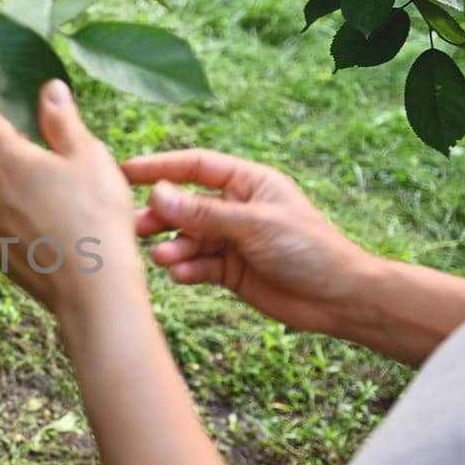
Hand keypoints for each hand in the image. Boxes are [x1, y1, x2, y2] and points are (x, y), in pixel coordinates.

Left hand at [0, 79, 144, 316]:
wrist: (93, 288)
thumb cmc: (95, 215)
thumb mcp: (87, 155)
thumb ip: (62, 119)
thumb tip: (49, 88)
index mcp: (3, 157)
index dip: (14, 120)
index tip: (40, 130)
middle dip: (15, 156)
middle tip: (57, 169)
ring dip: (16, 191)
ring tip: (60, 204)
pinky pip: (2, 226)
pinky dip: (20, 222)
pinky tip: (53, 232)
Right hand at [121, 148, 375, 335]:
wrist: (338, 298)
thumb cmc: (309, 249)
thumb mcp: (254, 225)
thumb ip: (204, 213)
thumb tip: (158, 195)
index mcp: (248, 183)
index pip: (196, 167)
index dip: (161, 168)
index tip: (127, 172)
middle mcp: (236, 208)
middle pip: (185, 205)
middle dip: (160, 215)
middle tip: (135, 227)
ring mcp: (231, 240)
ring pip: (187, 238)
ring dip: (172, 246)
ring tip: (163, 258)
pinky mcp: (229, 271)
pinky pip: (197, 265)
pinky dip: (186, 269)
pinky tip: (182, 275)